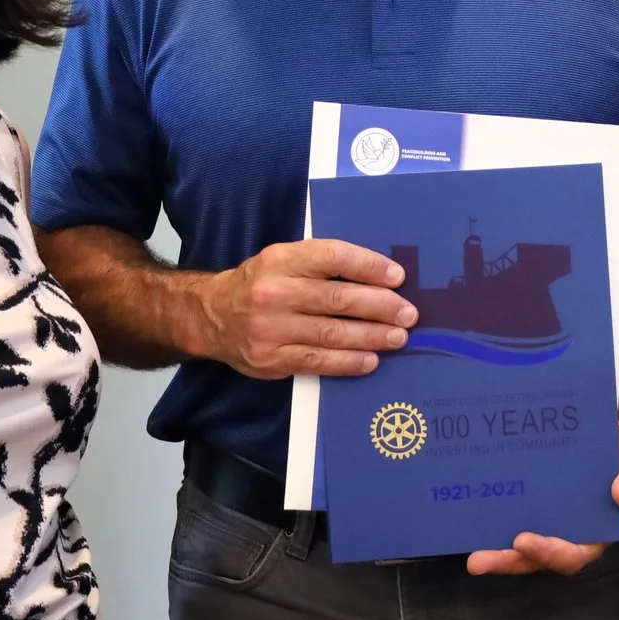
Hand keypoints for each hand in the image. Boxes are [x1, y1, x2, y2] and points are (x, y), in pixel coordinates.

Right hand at [199, 238, 416, 378]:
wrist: (211, 315)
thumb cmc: (260, 283)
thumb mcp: (284, 260)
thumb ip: (322, 264)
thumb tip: (379, 276)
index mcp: (281, 260)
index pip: (333, 257)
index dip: (369, 266)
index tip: (398, 276)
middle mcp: (275, 292)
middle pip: (338, 299)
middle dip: (380, 307)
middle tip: (408, 313)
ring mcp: (271, 328)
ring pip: (331, 333)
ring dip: (371, 336)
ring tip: (398, 337)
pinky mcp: (271, 358)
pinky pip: (317, 361)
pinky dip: (347, 362)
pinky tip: (370, 360)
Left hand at [467, 422, 618, 576]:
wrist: (604, 434)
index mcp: (593, 533)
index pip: (571, 554)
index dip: (548, 553)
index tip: (523, 541)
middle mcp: (564, 535)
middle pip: (534, 559)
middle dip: (507, 562)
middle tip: (478, 561)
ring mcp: (542, 525)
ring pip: (515, 548)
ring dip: (493, 555)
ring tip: (470, 557)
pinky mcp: (525, 510)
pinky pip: (505, 523)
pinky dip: (487, 526)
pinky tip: (465, 518)